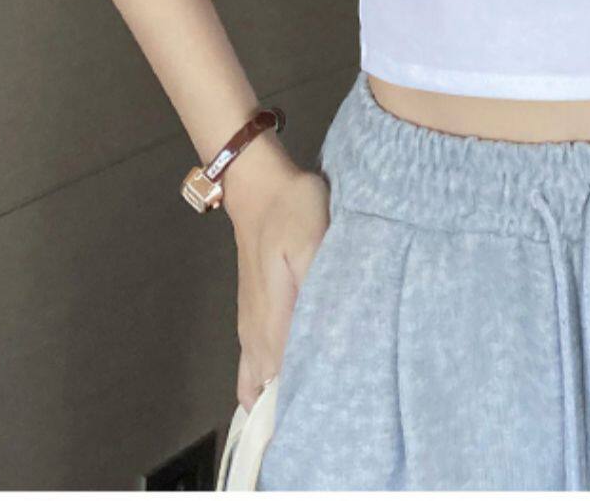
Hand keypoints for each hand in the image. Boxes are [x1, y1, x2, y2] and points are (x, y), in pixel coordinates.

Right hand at [225, 144, 331, 410]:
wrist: (259, 185)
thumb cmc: (289, 207)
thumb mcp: (314, 238)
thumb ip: (319, 287)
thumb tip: (326, 331)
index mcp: (273, 322)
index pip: (289, 382)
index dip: (312, 397)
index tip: (338, 400)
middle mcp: (256, 335)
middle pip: (274, 391)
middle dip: (300, 402)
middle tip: (336, 403)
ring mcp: (250, 329)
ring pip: (260, 384)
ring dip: (284, 395)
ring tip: (317, 396)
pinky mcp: (252, 319)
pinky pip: (253, 369)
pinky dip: (267, 385)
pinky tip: (288, 385)